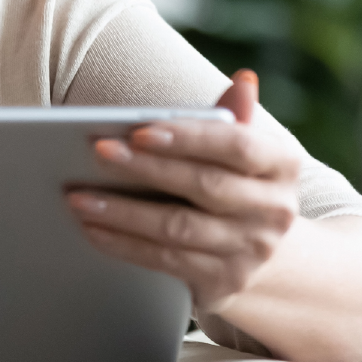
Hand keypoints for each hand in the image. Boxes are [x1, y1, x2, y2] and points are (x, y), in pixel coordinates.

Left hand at [64, 70, 301, 318]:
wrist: (259, 250)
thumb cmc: (234, 183)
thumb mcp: (241, 150)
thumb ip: (232, 116)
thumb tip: (243, 80)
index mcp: (282, 165)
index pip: (238, 145)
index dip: (189, 138)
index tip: (140, 130)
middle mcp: (275, 210)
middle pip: (204, 186)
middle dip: (145, 169)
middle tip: (97, 153)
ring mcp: (252, 250)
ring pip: (179, 228)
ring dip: (123, 212)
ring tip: (79, 197)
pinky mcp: (225, 281)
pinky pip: (166, 261)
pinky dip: (124, 244)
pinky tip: (93, 228)